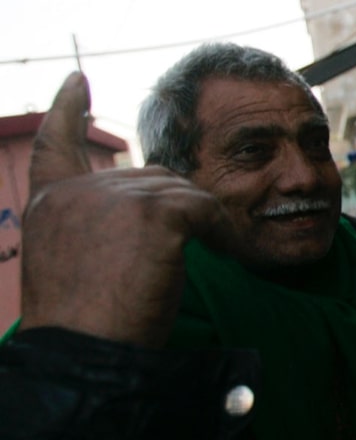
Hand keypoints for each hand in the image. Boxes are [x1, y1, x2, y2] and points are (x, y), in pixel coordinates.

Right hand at [19, 73, 229, 346]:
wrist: (87, 359)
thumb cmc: (87, 330)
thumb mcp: (75, 269)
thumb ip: (95, 231)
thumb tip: (143, 214)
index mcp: (50, 206)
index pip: (55, 148)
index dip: (66, 113)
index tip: (76, 81)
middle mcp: (76, 192)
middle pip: (149, 180)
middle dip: (176, 214)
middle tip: (178, 255)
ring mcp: (114, 196)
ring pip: (182, 193)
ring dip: (199, 226)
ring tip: (193, 265)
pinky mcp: (153, 211)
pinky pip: (207, 209)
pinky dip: (221, 232)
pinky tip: (219, 254)